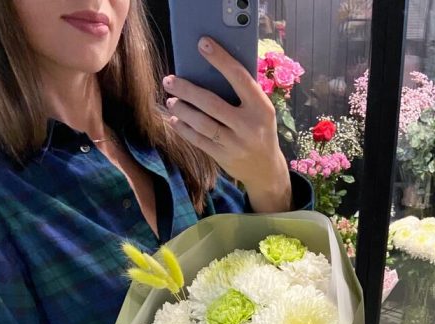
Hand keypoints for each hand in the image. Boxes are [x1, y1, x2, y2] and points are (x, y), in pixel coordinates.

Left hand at [162, 36, 292, 212]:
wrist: (265, 169)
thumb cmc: (260, 130)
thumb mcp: (262, 111)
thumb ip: (245, 94)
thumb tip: (212, 69)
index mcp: (261, 107)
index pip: (239, 78)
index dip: (220, 60)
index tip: (202, 44)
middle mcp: (248, 125)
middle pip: (212, 103)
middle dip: (187, 90)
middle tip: (169, 80)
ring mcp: (235, 143)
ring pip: (202, 124)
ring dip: (182, 110)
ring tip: (171, 100)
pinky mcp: (223, 157)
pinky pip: (199, 141)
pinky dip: (184, 129)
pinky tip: (175, 120)